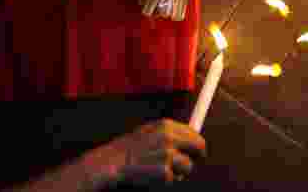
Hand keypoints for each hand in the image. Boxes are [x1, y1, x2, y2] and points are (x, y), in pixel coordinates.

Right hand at [85, 119, 206, 187]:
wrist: (108, 164)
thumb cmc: (126, 151)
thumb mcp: (147, 133)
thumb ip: (168, 134)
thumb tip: (190, 138)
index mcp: (166, 125)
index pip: (195, 135)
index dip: (197, 146)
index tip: (198, 153)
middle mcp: (169, 137)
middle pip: (199, 147)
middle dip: (194, 158)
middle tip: (185, 167)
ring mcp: (167, 153)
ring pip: (188, 167)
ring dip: (178, 173)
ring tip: (159, 172)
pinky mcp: (163, 171)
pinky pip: (173, 180)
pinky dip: (164, 182)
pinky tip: (151, 178)